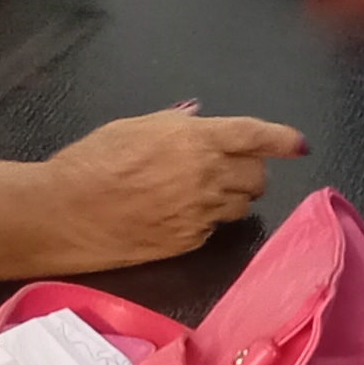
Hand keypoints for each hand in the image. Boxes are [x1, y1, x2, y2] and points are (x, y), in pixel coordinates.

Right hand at [33, 110, 306, 271]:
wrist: (64, 213)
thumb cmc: (92, 161)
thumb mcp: (135, 127)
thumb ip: (177, 126)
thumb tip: (200, 121)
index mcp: (197, 140)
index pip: (255, 136)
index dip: (281, 139)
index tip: (299, 145)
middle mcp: (208, 176)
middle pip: (256, 175)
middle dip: (247, 170)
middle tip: (223, 168)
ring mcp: (201, 213)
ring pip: (240, 206)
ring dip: (231, 197)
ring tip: (198, 192)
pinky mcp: (189, 243)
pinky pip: (214, 229)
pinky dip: (207, 220)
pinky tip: (176, 214)